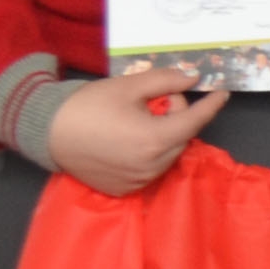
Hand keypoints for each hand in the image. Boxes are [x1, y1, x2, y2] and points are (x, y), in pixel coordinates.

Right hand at [48, 67, 229, 197]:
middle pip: (181, 136)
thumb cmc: (89, 105)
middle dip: (175, 115)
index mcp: (155, 140)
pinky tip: (127, 139)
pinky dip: (149, 153)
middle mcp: (151, 166)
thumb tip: (193, 78)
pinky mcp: (124, 189)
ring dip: (163, 135)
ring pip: (168, 154)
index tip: (223, 93)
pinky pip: (151, 168)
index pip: (195, 121)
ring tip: (137, 119)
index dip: (211, 105)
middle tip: (154, 100)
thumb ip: (166, 81)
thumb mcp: (130, 86)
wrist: (46, 131)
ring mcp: (137, 182)